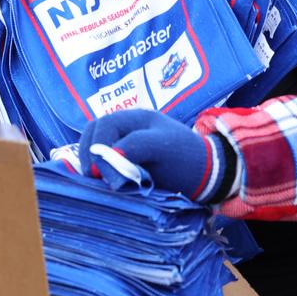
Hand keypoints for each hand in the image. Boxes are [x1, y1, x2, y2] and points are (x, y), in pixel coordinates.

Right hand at [79, 109, 232, 202]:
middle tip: (90, 175)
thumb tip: (105, 157)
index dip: (97, 147)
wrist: (207, 174)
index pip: (105, 126)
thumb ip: (134, 147)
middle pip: (95, 131)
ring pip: (95, 141)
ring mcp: (124, 139)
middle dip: (89, 152)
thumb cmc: (186, 158)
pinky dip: (97, 165)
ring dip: (91, 158)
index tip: (97, 171)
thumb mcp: (162, 148)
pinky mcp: (124, 156)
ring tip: (92, 177)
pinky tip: (98, 178)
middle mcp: (127, 125)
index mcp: (137, 117)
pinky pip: (102, 155)